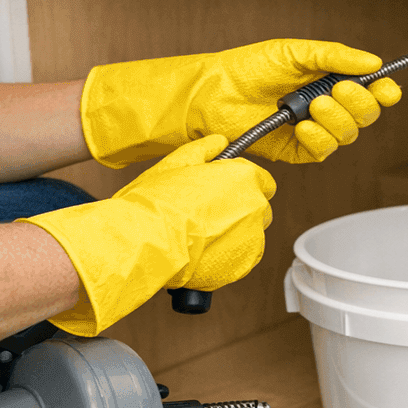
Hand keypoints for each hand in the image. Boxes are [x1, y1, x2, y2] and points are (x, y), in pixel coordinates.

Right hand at [23, 135, 275, 335]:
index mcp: (243, 177)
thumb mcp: (176, 163)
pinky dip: (228, 256)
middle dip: (240, 210)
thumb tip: (219, 142)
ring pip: (251, 234)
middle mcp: (255, 206)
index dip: (241, 185)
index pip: (262, 180)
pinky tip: (204, 252)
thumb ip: (204, 149)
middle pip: (258, 207)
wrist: (145, 242)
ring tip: (202, 236)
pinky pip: (243, 257)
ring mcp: (252, 238)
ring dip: (234, 234)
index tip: (225, 191)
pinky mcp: (243, 264)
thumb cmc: (156, 202)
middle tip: (208, 215)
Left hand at [80, 39, 402, 167]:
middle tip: (338, 89)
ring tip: (312, 105)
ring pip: (348, 135)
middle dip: (359, 103)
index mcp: (330, 80)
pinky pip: (323, 152)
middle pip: (366, 115)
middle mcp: (326, 106)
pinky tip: (302, 126)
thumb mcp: (295, 52)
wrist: (215, 92)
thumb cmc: (249, 67)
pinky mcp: (297, 150)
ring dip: (336, 118)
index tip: (386, 88)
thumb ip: (334, 56)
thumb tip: (372, 61)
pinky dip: (319, 138)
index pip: (370, 90)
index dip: (383, 91)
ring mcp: (313, 129)